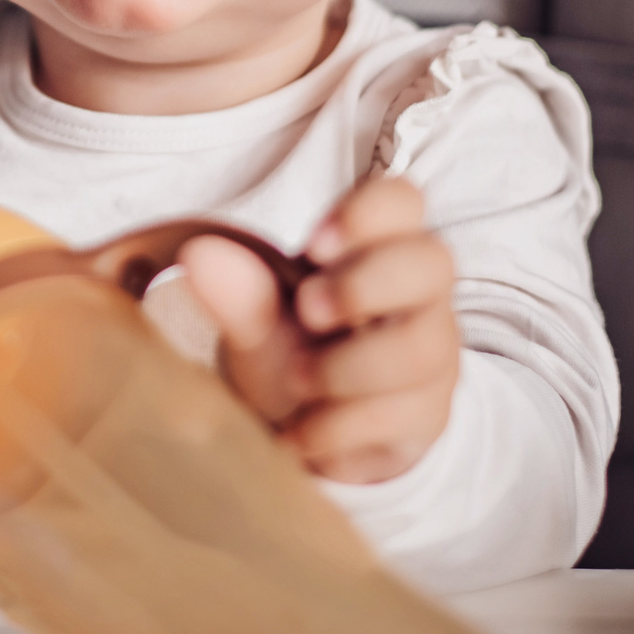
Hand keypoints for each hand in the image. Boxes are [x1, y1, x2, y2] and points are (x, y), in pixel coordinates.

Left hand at [180, 174, 460, 483]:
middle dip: (362, 286)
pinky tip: (304, 432)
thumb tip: (200, 256)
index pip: (402, 202)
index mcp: (375, 248)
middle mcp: (416, 294)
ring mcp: (430, 354)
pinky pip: (401, 416)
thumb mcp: (257, 321)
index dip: (368, 214)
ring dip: (345, 368)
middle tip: (308, 310)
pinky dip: (339, 427)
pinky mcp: (427, 416)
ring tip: (298, 380)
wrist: (305, 431)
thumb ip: (239, 291)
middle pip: (433, 263)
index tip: (314, 248)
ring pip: (421, 348)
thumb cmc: (289, 351)